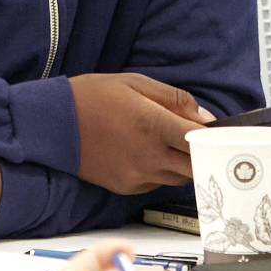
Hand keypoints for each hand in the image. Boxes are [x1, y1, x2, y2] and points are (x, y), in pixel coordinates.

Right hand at [68, 73, 212, 193]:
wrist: (53, 124)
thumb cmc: (92, 97)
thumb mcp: (136, 83)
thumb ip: (174, 99)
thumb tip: (204, 116)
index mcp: (153, 124)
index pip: (200, 139)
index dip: (213, 137)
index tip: (218, 134)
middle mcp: (149, 155)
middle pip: (194, 165)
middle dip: (201, 155)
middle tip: (200, 143)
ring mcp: (137, 174)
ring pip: (177, 177)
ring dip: (181, 164)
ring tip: (169, 145)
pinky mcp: (126, 187)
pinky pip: (155, 184)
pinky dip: (160, 172)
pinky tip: (148, 155)